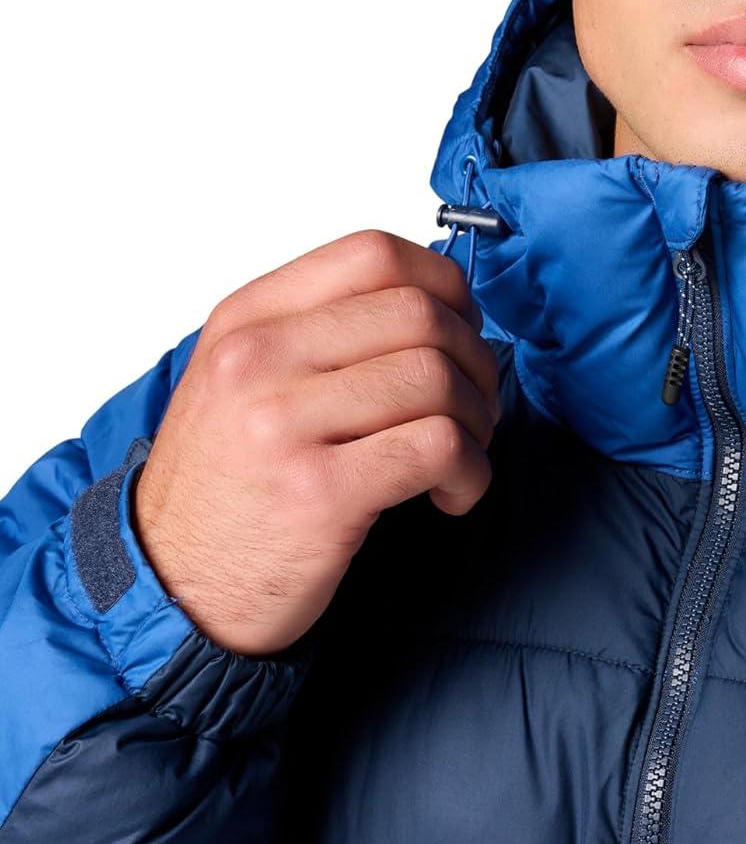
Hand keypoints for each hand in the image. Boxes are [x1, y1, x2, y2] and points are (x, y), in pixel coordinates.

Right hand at [131, 229, 499, 657]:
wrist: (170, 589)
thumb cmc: (228, 482)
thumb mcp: (246, 377)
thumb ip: (325, 328)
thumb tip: (442, 302)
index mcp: (248, 318)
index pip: (374, 254)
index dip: (443, 284)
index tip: (460, 326)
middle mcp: (259, 360)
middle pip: (420, 314)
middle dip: (474, 358)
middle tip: (473, 402)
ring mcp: (283, 425)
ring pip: (436, 377)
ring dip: (476, 418)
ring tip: (461, 452)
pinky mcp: (318, 494)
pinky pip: (437, 447)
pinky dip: (470, 470)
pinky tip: (452, 492)